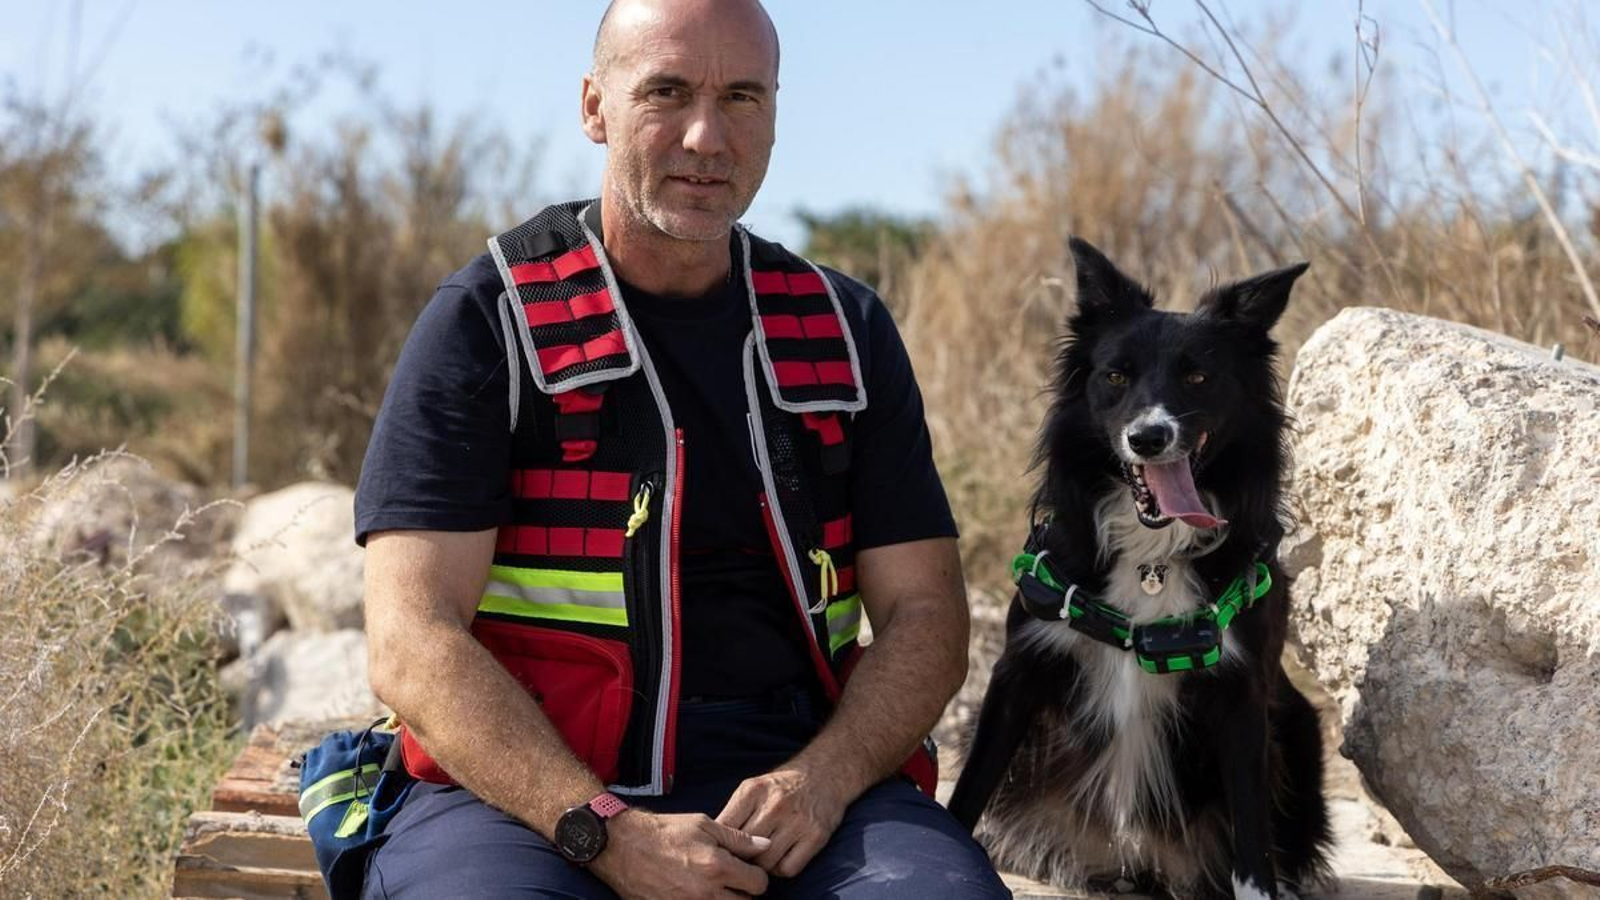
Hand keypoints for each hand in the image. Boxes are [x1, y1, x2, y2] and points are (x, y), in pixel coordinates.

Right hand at [589, 809, 770, 899]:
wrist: (624, 846)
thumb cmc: (664, 832)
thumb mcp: (704, 825)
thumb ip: (738, 839)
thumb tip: (765, 845)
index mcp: (717, 867)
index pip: (759, 884)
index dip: (756, 875)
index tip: (747, 868)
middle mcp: (706, 893)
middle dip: (743, 892)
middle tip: (731, 879)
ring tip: (714, 886)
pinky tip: (696, 892)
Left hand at [715, 764, 853, 877]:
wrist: (826, 773)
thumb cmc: (782, 786)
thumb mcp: (753, 788)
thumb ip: (734, 813)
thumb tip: (712, 843)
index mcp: (753, 791)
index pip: (725, 829)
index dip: (721, 844)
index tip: (723, 849)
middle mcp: (775, 805)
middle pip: (744, 849)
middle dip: (740, 858)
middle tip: (742, 859)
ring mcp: (797, 821)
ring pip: (765, 863)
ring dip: (761, 867)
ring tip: (762, 858)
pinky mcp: (816, 836)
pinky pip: (788, 869)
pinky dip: (781, 870)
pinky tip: (781, 858)